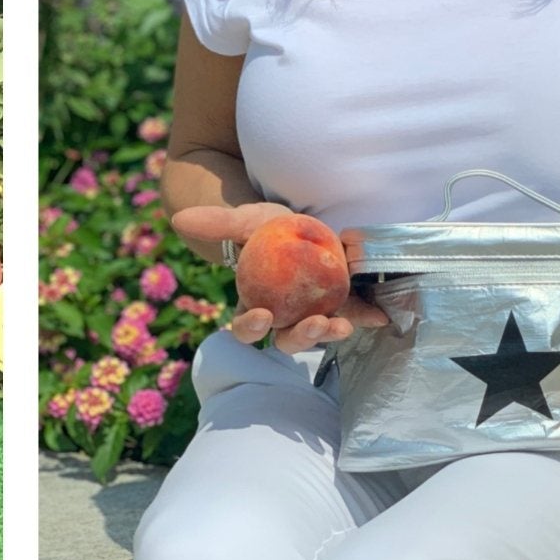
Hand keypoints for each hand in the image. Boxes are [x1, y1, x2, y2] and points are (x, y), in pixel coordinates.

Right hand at [169, 204, 388, 354]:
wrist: (293, 222)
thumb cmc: (261, 227)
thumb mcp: (242, 222)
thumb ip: (216, 224)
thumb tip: (180, 220)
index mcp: (255, 304)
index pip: (246, 328)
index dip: (250, 329)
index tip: (259, 316)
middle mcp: (285, 316)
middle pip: (288, 339)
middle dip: (301, 338)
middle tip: (315, 325)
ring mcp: (314, 311)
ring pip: (320, 331)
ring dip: (331, 332)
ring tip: (343, 324)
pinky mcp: (341, 302)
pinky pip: (353, 313)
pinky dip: (366, 316)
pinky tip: (380, 316)